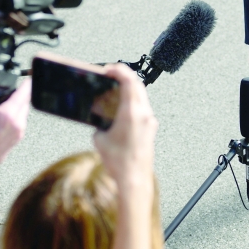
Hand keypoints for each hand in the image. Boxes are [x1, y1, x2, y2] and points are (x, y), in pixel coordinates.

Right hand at [0, 66, 30, 168]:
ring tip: (2, 105)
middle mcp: (17, 124)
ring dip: (17, 106)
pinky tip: (1, 119)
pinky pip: (20, 124)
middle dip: (20, 94)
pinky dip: (14, 117)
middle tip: (10, 90)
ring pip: (23, 113)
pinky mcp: (16, 141)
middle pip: (25, 102)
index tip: (27, 77)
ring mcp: (18, 133)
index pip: (25, 92)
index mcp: (8, 114)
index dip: (26, 82)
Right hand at [93, 64, 157, 188]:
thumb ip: (99, 125)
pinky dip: (133, 103)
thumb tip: (100, 123)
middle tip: (111, 76)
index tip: (109, 69)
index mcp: (132, 113)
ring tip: (116, 91)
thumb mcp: (99, 140)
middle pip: (137, 85)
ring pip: (142, 96)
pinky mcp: (150, 130)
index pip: (129, 80)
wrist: (134, 179)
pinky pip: (142, 109)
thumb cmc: (120, 163)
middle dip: (123, 77)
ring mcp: (149, 122)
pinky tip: (122, 110)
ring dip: (129, 90)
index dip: (118, 70)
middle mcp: (144, 115)